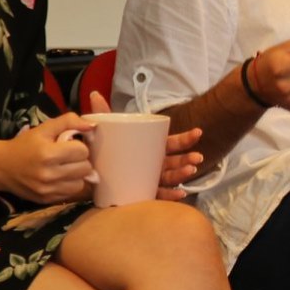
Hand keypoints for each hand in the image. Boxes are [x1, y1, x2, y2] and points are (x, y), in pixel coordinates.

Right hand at [0, 113, 94, 202]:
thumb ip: (68, 121)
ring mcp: (47, 189)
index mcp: (47, 154)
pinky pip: (71, 193)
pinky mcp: (47, 200)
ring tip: (65, 168)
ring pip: (81, 183)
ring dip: (77, 175)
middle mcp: (48, 174)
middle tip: (68, 157)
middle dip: (80, 160)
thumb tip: (91, 126)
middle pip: (85, 168)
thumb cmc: (24, 145)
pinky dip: (69, 185)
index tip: (69, 146)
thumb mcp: (44, 128)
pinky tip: (59, 178)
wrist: (1, 167)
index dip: (78, 147)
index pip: (82, 151)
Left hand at [86, 92, 202, 200]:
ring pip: (171, 178)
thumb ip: (103, 113)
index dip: (185, 139)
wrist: (92, 172)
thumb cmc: (107, 150)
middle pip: (175, 161)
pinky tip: (180, 193)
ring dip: (182, 174)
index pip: (172, 143)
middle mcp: (155, 164)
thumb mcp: (106, 131)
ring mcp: (151, 179)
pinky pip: (159, 195)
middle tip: (196, 158)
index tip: (198, 133)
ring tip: (190, 170)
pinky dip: (171, 195)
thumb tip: (94, 94)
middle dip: (187, 159)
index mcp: (152, 148)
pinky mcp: (144, 193)